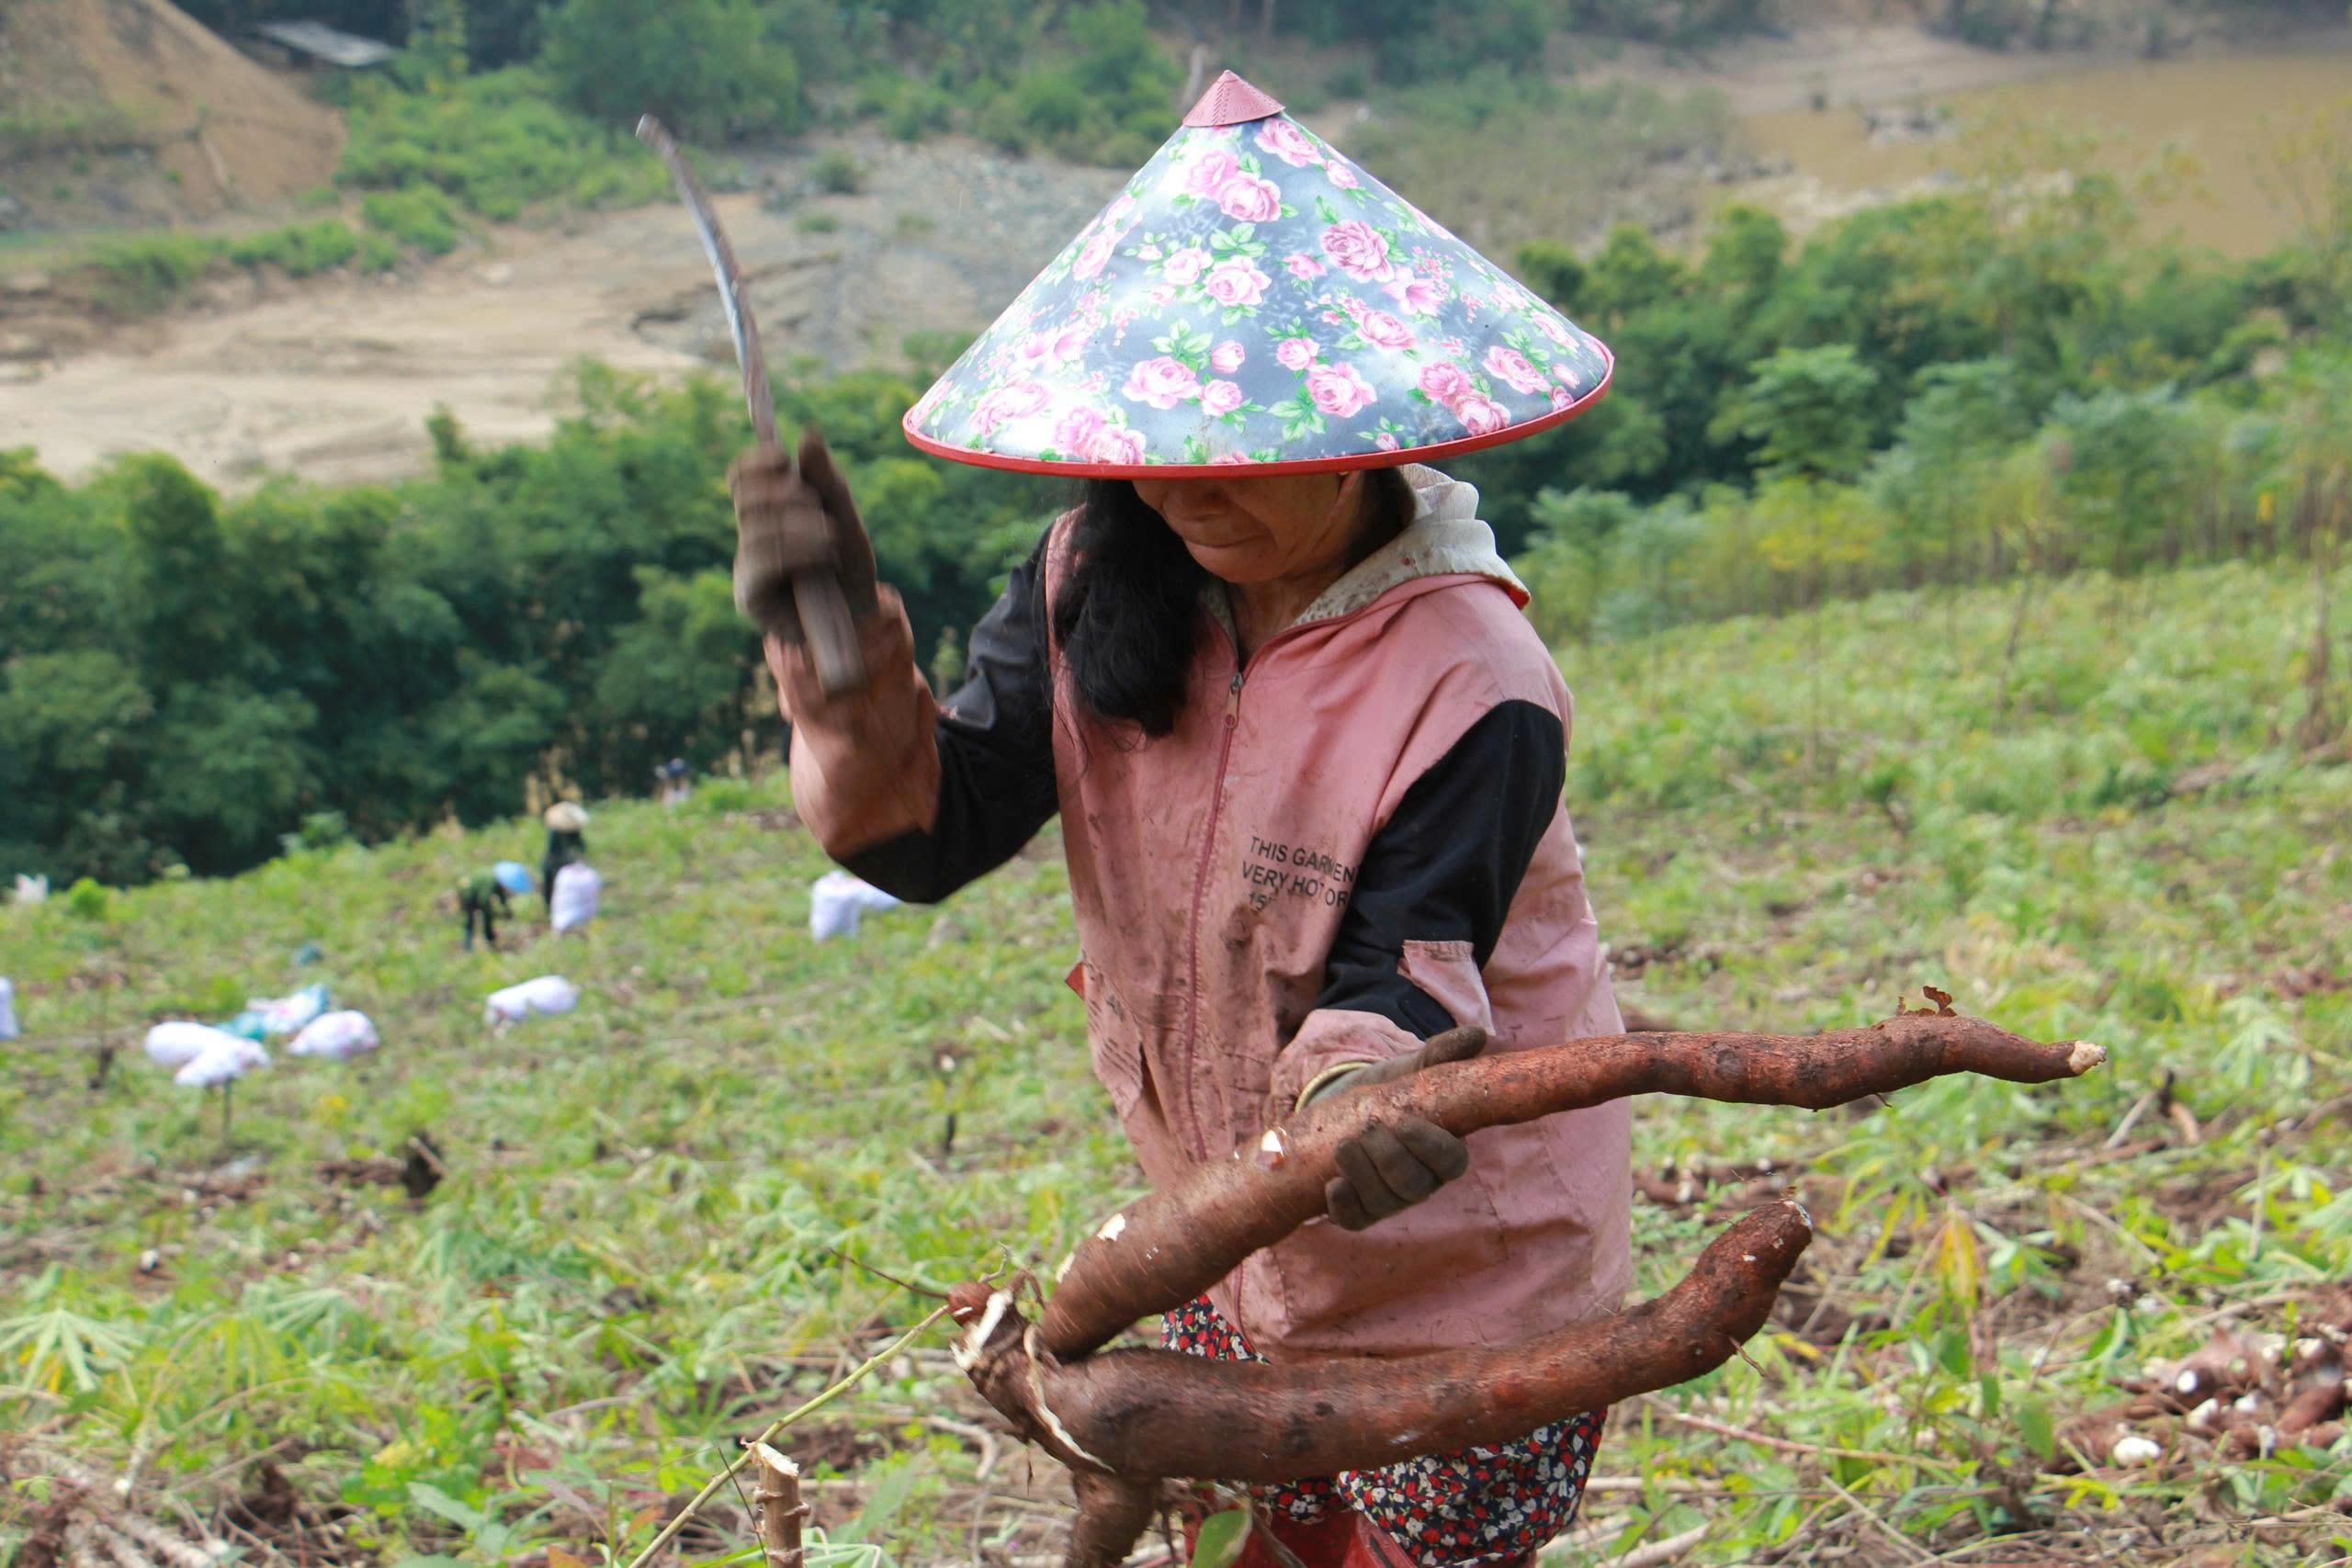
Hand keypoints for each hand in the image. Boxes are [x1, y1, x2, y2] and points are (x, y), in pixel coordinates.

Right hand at [728, 428, 879, 642]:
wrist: (860, 621)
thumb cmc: (849, 570)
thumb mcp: (844, 518)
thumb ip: (826, 480)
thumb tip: (807, 434)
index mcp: (765, 515)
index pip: (740, 477)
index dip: (757, 462)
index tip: (783, 458)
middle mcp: (749, 540)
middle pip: (745, 495)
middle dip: (785, 492)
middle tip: (817, 507)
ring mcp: (747, 569)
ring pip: (755, 524)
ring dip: (799, 522)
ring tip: (830, 537)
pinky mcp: (750, 597)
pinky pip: (763, 558)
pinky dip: (797, 547)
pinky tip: (823, 554)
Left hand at [1317, 1025, 1486, 1231]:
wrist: (1345, 1109)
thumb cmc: (1390, 1094)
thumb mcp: (1410, 1072)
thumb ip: (1441, 1055)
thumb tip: (1478, 1034)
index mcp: (1442, 1153)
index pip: (1451, 1163)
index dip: (1431, 1148)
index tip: (1405, 1122)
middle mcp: (1420, 1183)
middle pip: (1414, 1186)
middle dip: (1388, 1157)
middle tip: (1368, 1127)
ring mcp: (1388, 1201)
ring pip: (1383, 1202)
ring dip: (1361, 1173)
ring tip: (1345, 1144)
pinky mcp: (1358, 1212)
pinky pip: (1353, 1220)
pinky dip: (1342, 1205)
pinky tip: (1332, 1183)